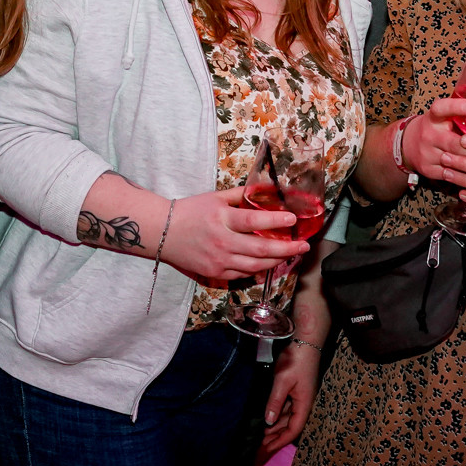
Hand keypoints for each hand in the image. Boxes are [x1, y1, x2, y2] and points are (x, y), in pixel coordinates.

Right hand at [162, 185, 307, 284]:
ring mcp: (219, 260)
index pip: (254, 222)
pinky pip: (242, 275)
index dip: (276, 221)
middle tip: (304, 245)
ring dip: (276, 262)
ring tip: (290, 255)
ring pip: (255, 266)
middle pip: (261, 249)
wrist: (162, 232)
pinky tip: (268, 265)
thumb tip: (263, 190)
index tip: (293, 219)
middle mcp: (222, 241)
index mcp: (222, 218)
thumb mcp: (214, 197)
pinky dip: (257, 270)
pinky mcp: (215, 273)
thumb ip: (239, 195)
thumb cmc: (190, 211)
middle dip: (287, 248)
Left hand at [260, 338, 319, 455]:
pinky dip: (277, 413)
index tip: (268, 447)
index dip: (281, 440)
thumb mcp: (282, 381)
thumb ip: (275, 402)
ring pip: (288, 416)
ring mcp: (300, 396)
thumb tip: (269, 421)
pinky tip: (268, 416)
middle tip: (262, 443)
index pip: (293, 429)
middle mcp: (303, 403)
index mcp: (304, 404)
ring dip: (276, 425)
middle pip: (291, 425)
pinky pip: (286, 406)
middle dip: (277, 436)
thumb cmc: (295, 361)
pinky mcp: (295, 389)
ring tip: (263, 433)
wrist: (305, 342)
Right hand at [399, 97, 465, 185]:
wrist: (407, 144)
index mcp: (434, 117)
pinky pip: (453, 176)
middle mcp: (428, 134)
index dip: (455, 107)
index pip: (441, 109)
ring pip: (456, 162)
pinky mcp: (428, 169)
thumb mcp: (445, 113)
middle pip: (456, 143)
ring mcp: (427, 153)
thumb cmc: (437, 127)